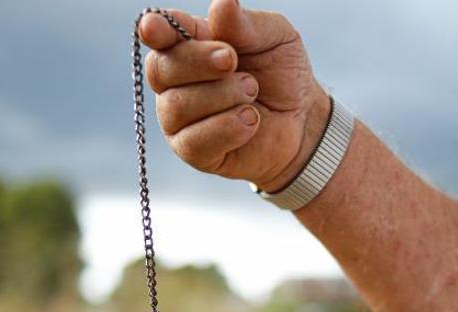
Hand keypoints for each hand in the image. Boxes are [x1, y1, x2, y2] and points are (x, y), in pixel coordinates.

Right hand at [139, 0, 330, 191]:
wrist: (302, 119)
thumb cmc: (282, 73)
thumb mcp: (275, 38)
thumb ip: (246, 23)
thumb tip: (222, 4)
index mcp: (189, 44)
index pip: (160, 34)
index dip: (155, 30)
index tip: (155, 27)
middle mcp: (176, 81)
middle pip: (160, 68)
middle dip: (198, 62)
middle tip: (232, 60)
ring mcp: (180, 118)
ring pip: (177, 105)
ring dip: (222, 96)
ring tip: (253, 92)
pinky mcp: (193, 151)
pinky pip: (195, 141)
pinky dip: (228, 128)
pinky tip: (251, 121)